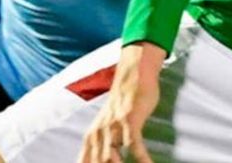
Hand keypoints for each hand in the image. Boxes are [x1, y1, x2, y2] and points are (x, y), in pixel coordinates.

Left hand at [79, 43, 164, 162]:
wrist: (132, 77)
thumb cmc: (121, 106)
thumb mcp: (105, 128)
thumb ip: (100, 148)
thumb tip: (100, 161)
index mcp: (91, 139)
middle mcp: (98, 135)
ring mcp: (112, 128)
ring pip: (112, 158)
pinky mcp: (128, 121)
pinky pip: (134, 145)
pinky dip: (141, 159)